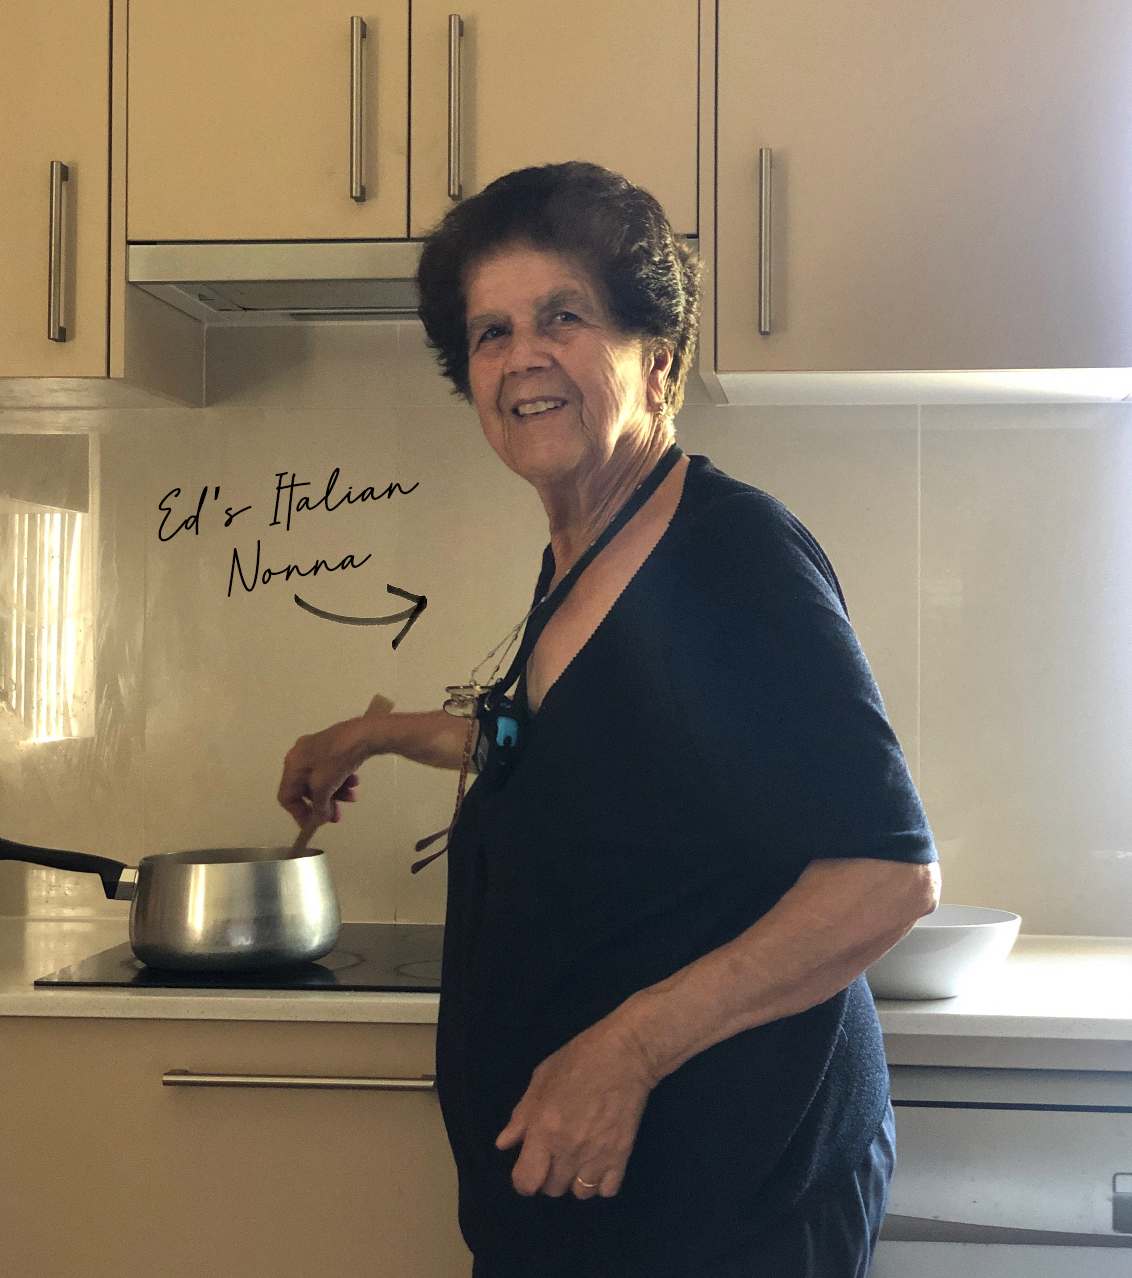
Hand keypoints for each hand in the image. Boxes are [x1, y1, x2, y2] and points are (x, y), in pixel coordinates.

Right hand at [278, 694, 393, 831]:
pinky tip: (355, 783)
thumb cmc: (337, 759)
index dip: (299, 814)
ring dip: (335, 793)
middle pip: (306, 790)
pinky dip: (340, 779)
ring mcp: (316, 749)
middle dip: (323, 804)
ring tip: (352, 798)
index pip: (287, 797)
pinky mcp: (331, 746)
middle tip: (337, 816)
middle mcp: (300, 756)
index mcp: (292, 765)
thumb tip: (318, 821)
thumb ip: (319, 808)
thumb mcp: (325, 787)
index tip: (314, 824)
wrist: (363, 733)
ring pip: (321, 780)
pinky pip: (330, 769)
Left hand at [495, 1017, 655, 1199]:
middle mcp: (568, 1151)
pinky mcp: (621, 1156)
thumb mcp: (541, 1079)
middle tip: (554, 1154)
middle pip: (552, 1189)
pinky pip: (607, 1190)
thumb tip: (504, 1144)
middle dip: (549, 1176)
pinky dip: (601, 1182)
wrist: (625, 1054)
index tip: (528, 1167)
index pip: (526, 1181)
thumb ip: (521, 1116)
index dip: (523, 1180)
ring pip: (580, 1194)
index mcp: (544, 1131)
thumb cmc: (578, 1060)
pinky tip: (599, 1163)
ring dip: (575, 1180)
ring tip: (578, 1160)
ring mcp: (597, 1156)